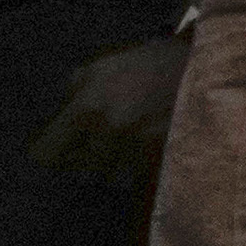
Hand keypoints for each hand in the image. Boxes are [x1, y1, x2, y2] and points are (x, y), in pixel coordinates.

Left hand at [30, 37, 190, 182]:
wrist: (198, 67)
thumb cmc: (144, 66)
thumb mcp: (99, 68)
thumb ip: (72, 92)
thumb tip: (57, 118)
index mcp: (86, 108)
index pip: (47, 153)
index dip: (48, 154)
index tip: (54, 152)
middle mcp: (108, 132)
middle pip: (78, 172)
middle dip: (82, 161)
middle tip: (90, 148)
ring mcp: (136, 147)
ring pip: (107, 179)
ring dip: (109, 168)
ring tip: (117, 151)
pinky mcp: (160, 155)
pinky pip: (134, 178)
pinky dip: (132, 170)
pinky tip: (137, 152)